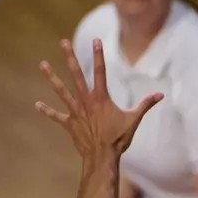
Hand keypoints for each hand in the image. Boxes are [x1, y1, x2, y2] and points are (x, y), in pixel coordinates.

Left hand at [35, 38, 160, 158]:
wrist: (102, 157)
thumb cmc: (119, 139)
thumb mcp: (133, 119)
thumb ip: (145, 105)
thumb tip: (160, 95)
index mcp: (101, 98)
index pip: (100, 72)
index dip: (98, 55)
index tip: (96, 41)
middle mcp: (86, 101)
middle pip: (76, 75)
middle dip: (70, 57)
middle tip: (63, 42)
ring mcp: (75, 112)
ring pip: (61, 91)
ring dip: (51, 77)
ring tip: (42, 64)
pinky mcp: (69, 124)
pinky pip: (56, 116)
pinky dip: (47, 111)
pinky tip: (37, 104)